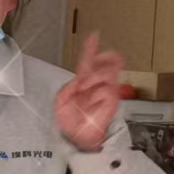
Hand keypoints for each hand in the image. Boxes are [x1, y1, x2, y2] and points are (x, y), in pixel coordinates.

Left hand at [56, 33, 124, 152]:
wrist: (77, 137)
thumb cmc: (70, 121)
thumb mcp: (61, 101)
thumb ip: (68, 87)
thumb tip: (79, 78)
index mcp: (83, 83)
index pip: (88, 62)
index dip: (91, 49)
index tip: (94, 36)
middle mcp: (96, 84)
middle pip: (107, 63)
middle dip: (105, 57)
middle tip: (104, 56)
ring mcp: (106, 91)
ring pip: (108, 72)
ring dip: (96, 76)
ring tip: (85, 87)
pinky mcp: (112, 99)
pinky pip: (108, 88)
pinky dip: (98, 89)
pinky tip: (91, 95)